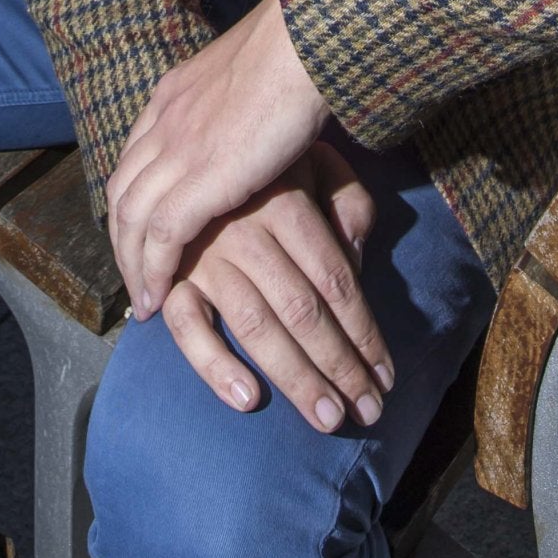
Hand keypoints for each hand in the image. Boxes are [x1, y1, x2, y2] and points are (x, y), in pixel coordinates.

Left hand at [107, 0, 328, 317]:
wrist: (302, 44)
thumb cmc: (293, 54)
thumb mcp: (246, 76)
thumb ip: (232, 102)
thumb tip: (245, 120)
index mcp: (173, 93)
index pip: (135, 155)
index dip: (134, 196)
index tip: (140, 230)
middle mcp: (163, 120)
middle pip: (122, 188)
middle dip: (122, 237)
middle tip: (134, 275)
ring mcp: (176, 149)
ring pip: (131, 217)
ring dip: (131, 263)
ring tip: (144, 300)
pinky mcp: (199, 179)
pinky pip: (160, 236)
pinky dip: (153, 271)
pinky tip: (158, 299)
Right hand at [157, 147, 392, 430]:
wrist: (193, 139)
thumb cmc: (267, 163)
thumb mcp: (315, 161)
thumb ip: (346, 200)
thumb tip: (356, 261)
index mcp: (283, 201)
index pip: (334, 278)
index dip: (364, 331)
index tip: (386, 376)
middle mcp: (242, 230)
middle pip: (300, 309)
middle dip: (339, 366)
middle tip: (368, 413)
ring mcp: (203, 255)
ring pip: (254, 324)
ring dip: (294, 377)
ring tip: (327, 419)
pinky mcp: (171, 277)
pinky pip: (187, 326)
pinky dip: (213, 364)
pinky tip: (247, 400)